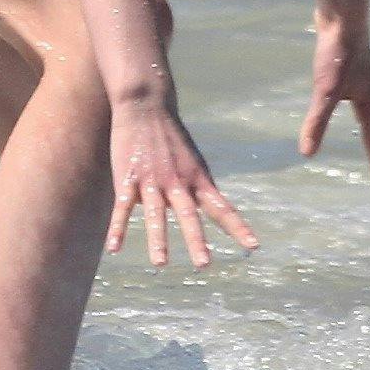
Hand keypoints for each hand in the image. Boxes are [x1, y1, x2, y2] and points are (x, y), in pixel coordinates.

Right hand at [105, 87, 257, 270]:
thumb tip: (209, 206)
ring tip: (161, 264)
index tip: (254, 246)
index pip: (222, 208)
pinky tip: (114, 248)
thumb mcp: (193, 160)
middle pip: (189, 215)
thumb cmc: (171, 136)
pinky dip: (118, 229)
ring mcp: (152, 181)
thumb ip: (199, 185)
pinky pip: (122, 209)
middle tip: (204, 264)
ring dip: (159, 240)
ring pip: (156, 215)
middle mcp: (177, 182)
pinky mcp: (128, 179)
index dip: (238, 228)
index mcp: (198, 178)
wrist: (145, 105)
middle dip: (197, 240)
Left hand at [298, 20, 369, 200]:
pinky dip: (364, 117)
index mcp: (369, 106)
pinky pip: (361, 104)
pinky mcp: (352, 73)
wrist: (343, 15)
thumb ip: (317, 122)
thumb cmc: (336, 53)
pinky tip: (358, 108)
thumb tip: (307, 154)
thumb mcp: (324, 91)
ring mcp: (363, 86)